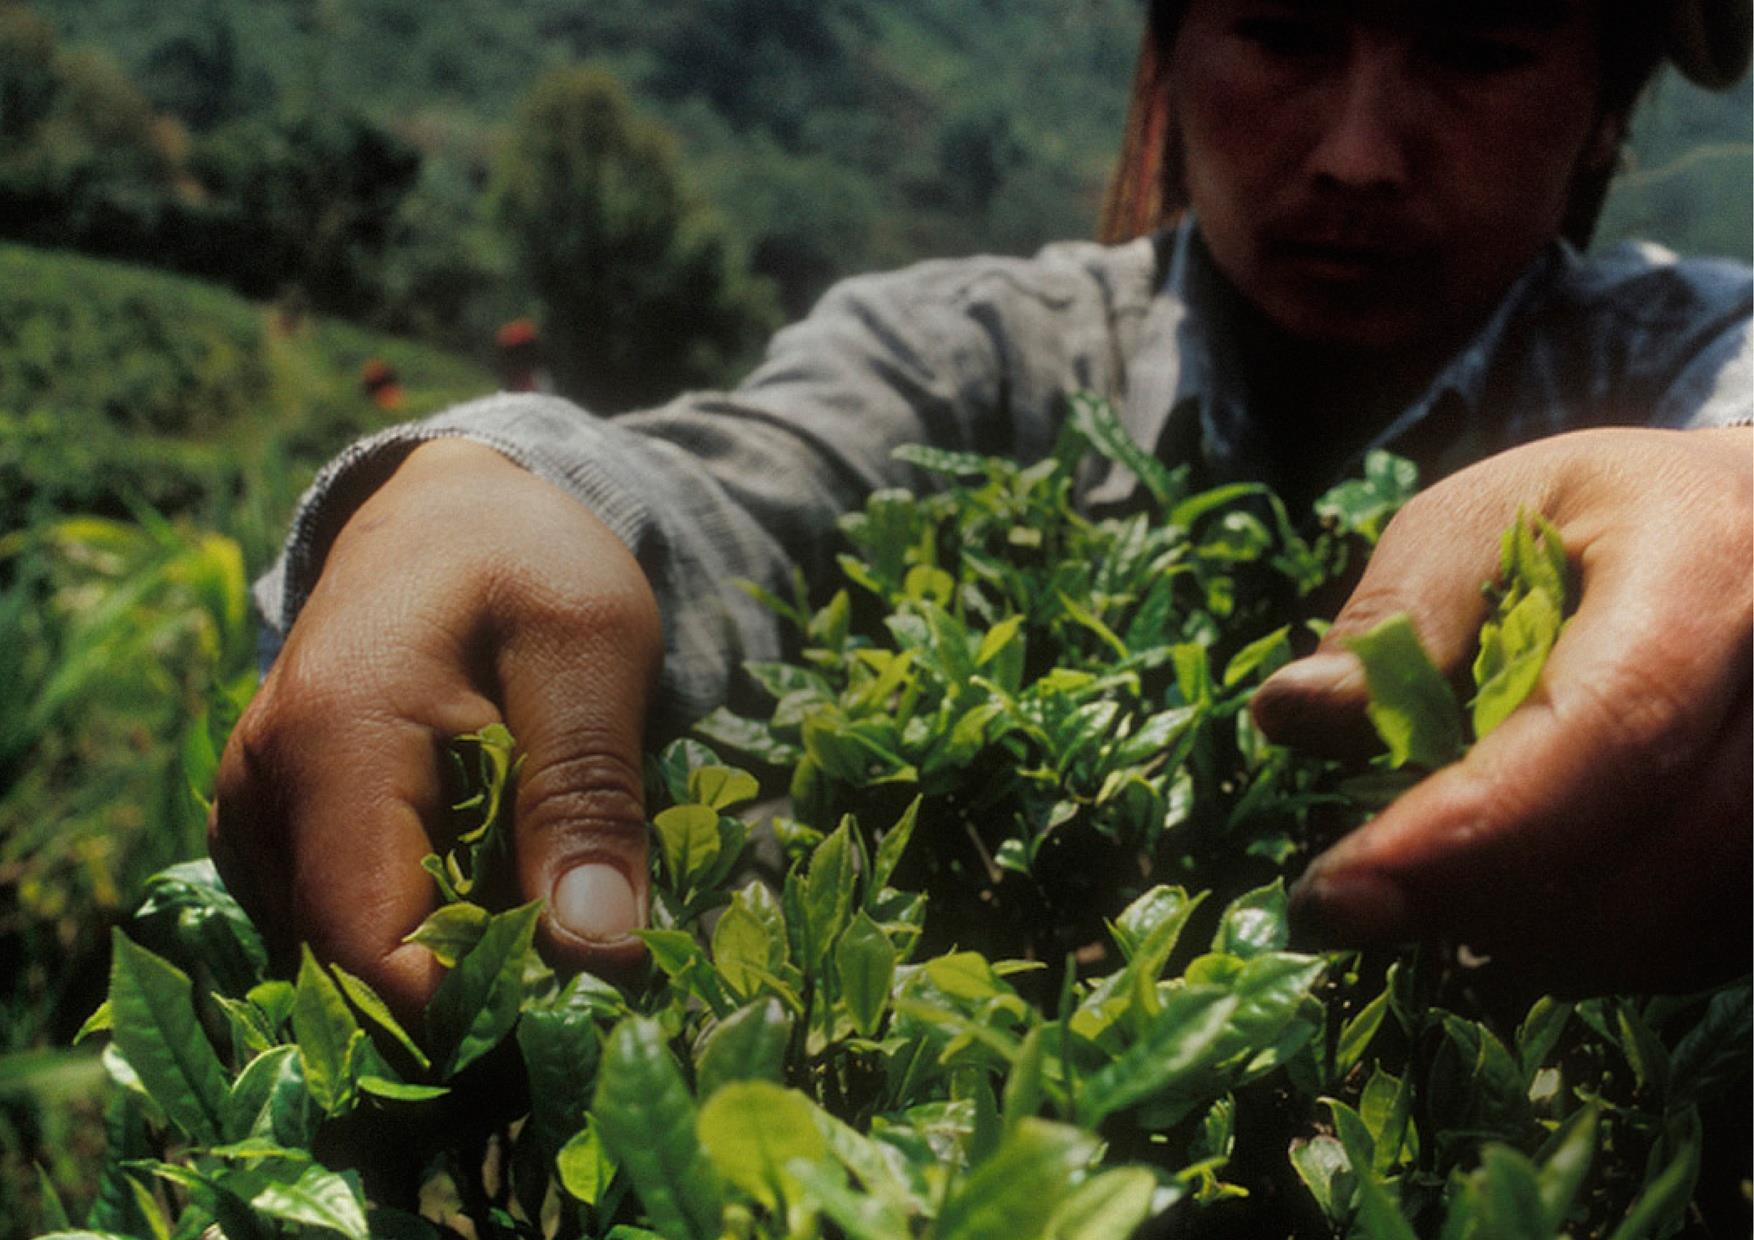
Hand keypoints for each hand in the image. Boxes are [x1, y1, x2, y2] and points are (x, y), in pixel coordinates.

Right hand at [209, 438, 660, 1015]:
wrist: (455, 508)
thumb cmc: (532, 563)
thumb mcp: (591, 653)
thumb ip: (587, 798)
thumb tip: (598, 956)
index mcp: (335, 735)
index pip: (371, 942)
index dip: (475, 1006)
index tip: (578, 1012)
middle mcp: (264, 786)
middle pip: (351, 962)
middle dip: (471, 993)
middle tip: (582, 973)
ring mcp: (254, 810)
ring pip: (343, 952)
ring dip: (448, 964)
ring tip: (546, 913)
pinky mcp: (272, 828)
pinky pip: (335, 917)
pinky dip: (419, 927)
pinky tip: (490, 893)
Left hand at [1252, 426, 1751, 993]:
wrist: (1743, 531)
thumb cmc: (1590, 523)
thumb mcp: (1476, 522)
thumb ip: (1395, 617)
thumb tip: (1292, 713)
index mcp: (1707, 562)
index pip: (1607, 728)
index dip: (1470, 829)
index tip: (1337, 895)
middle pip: (1664, 850)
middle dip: (1490, 905)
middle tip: (1362, 904)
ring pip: (1694, 919)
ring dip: (1542, 941)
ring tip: (1431, 898)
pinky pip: (1713, 939)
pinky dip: (1602, 950)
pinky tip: (1516, 912)